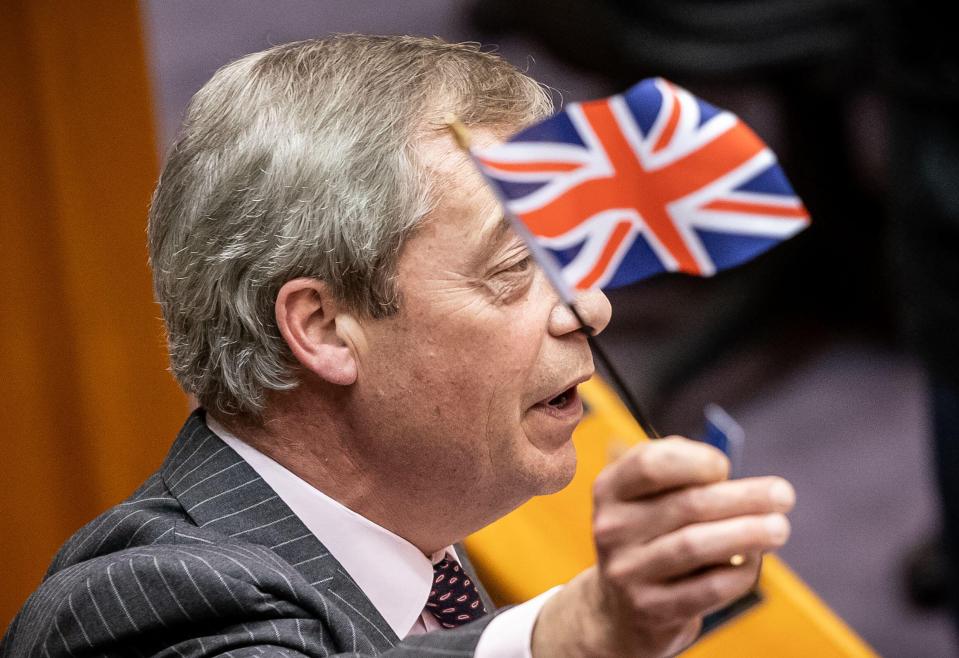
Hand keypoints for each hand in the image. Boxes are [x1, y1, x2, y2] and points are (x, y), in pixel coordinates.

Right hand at [532, 437, 794, 656]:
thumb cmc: (650, 537)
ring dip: (746, 534)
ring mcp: (627, 571)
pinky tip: (753, 562)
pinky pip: (706, 589)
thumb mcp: (646, 498)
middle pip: (685, 504)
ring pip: (695, 546)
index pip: (649, 464)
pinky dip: (738, 573)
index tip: (725, 467)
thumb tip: (723, 473)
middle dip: (741, 497)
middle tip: (783, 494)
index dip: (695, 460)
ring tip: (779, 528)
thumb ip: (678, 472)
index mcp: (610, 490)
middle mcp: (612, 528)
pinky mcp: (651, 610)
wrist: (620, 610)